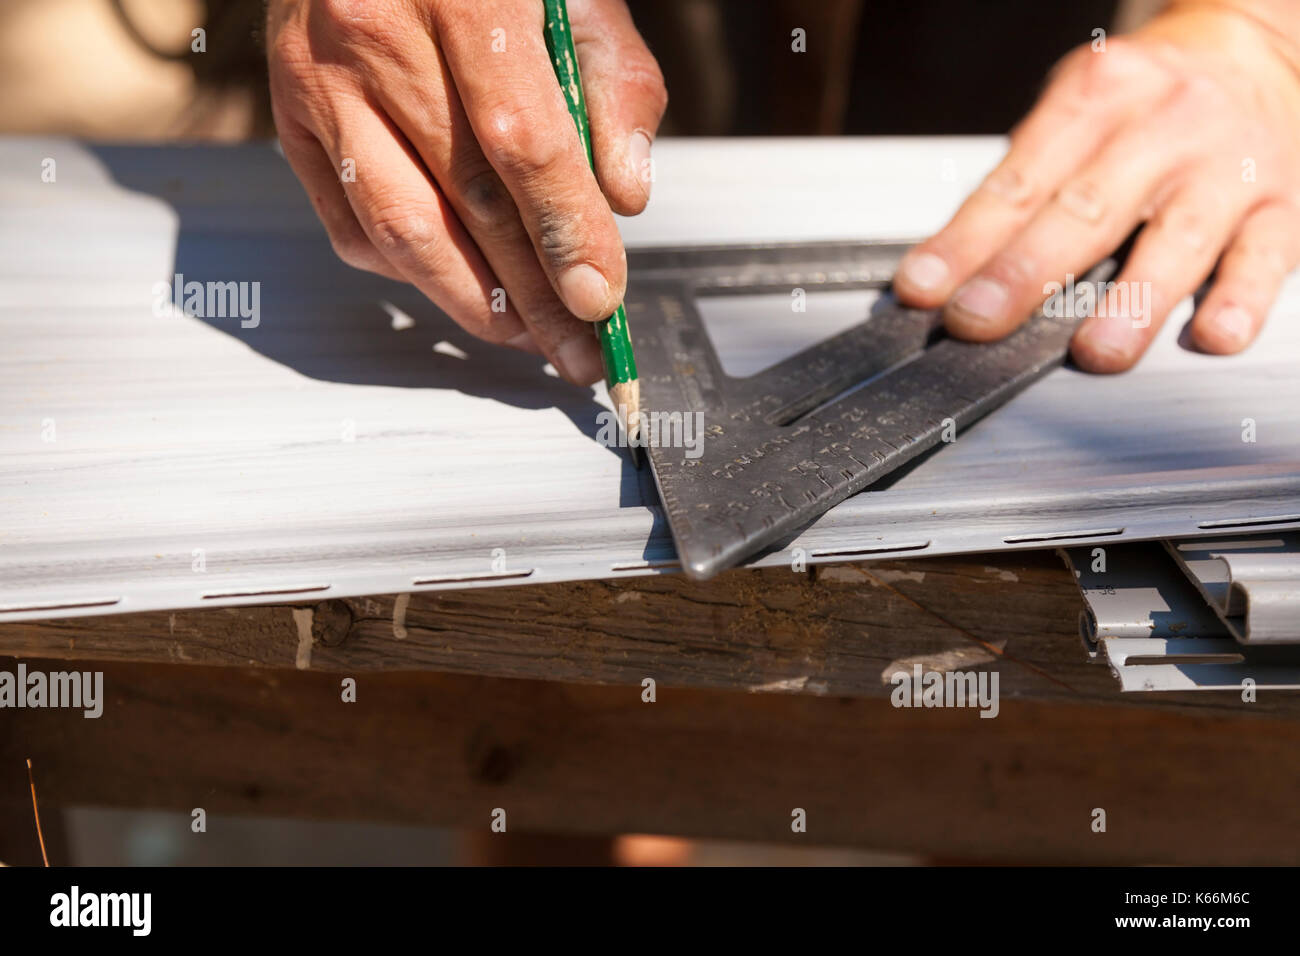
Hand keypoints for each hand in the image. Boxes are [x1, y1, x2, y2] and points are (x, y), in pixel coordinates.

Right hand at [265, 0, 666, 383]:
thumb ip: (613, 83)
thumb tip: (625, 197)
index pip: (522, 143)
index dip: (565, 232)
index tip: (600, 298)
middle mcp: (372, 33)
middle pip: (465, 202)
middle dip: (532, 295)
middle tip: (578, 348)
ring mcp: (317, 79)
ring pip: (400, 230)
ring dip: (473, 303)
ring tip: (529, 336)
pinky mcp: (290, 117)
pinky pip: (353, 225)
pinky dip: (413, 271)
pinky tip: (464, 284)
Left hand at [893, 1, 1299, 371]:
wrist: (1255, 54)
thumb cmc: (1145, 100)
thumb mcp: (1072, 116)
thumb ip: (1019, 191)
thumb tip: (947, 276)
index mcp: (1098, 97)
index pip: (1019, 182)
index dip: (966, 240)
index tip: (924, 289)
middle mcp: (1165, 127)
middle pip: (1086, 209)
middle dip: (1024, 274)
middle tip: (977, 321)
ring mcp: (1227, 168)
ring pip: (1176, 241)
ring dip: (1133, 303)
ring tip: (1095, 351)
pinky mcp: (1282, 208)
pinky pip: (1264, 258)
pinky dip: (1238, 301)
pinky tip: (1211, 336)